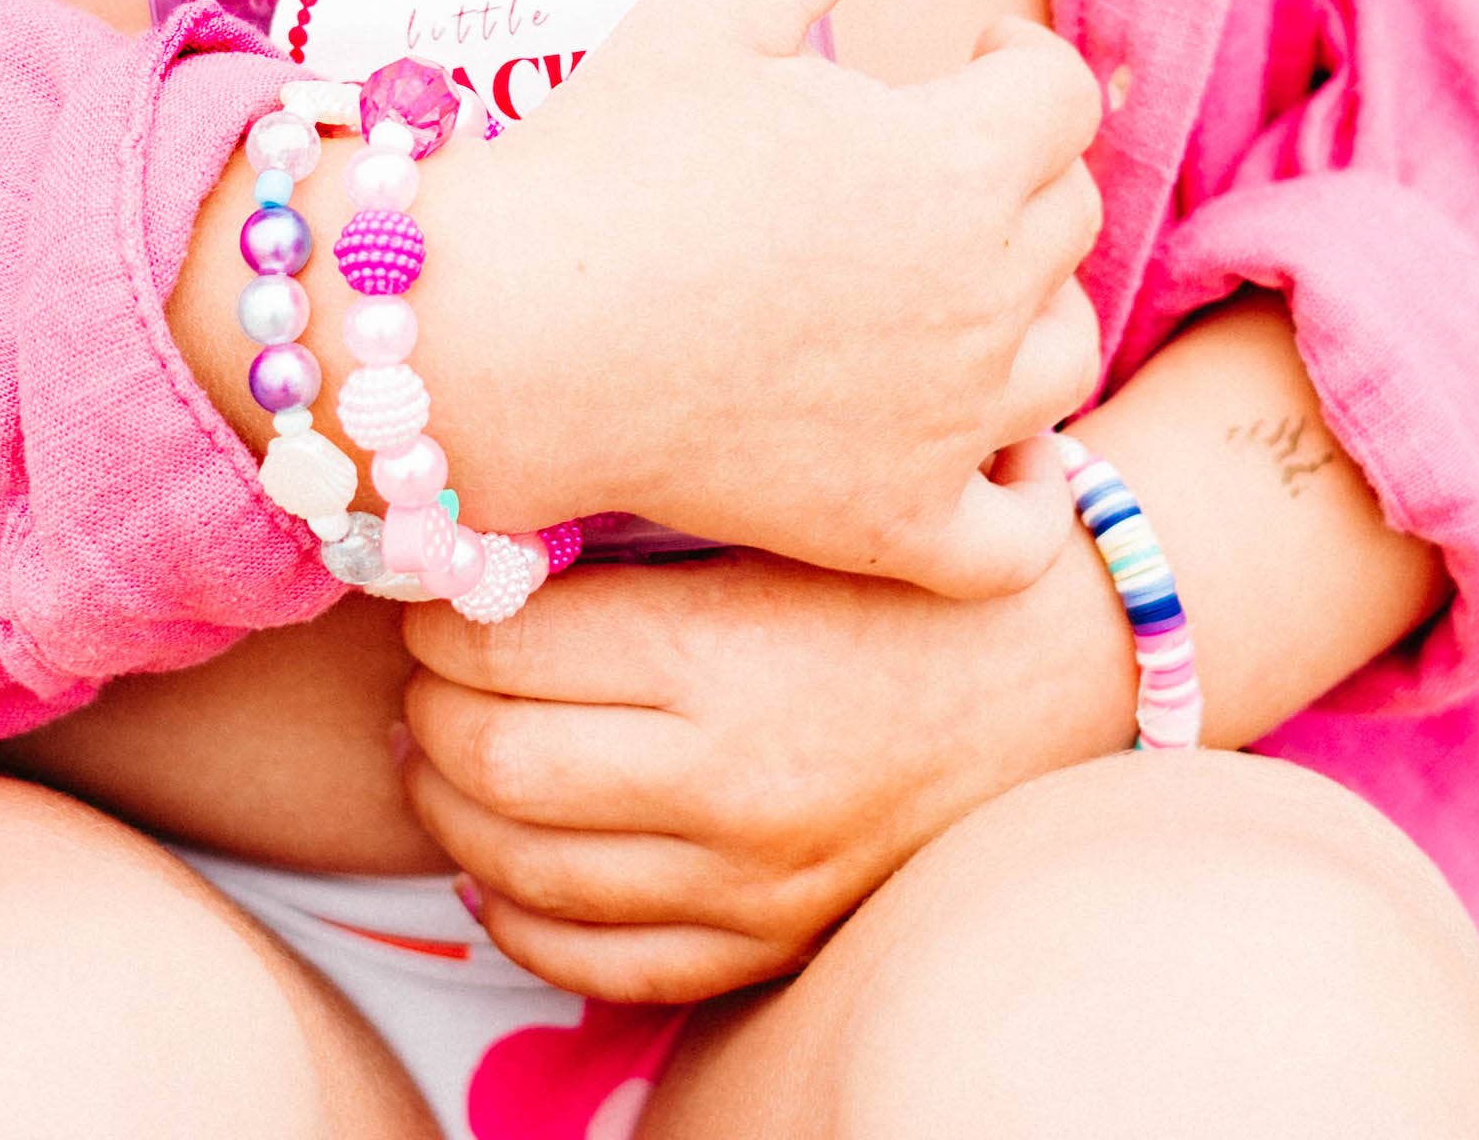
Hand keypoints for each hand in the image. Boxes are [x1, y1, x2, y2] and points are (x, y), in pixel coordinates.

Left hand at [391, 449, 1130, 1001]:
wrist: (1058, 663)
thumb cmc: (904, 562)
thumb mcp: (776, 515)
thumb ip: (637, 538)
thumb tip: (479, 545)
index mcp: (723, 654)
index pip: (505, 650)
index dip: (439, 615)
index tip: (431, 585)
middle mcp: (730, 783)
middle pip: (495, 766)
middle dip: (427, 712)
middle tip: (420, 668)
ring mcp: (750, 880)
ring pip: (526, 872)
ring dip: (450, 812)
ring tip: (435, 754)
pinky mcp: (771, 940)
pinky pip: (601, 964)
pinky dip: (520, 917)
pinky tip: (495, 864)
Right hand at [412, 0, 1105, 595]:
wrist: (508, 331)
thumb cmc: (613, 154)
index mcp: (953, 160)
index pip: (1059, 92)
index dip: (1013, 62)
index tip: (958, 60)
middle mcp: (981, 297)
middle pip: (1062, 213)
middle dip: (1007, 169)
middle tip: (911, 157)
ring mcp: (948, 425)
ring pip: (1062, 355)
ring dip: (1024, 309)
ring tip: (937, 280)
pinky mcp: (896, 528)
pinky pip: (1018, 532)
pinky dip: (1020, 494)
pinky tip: (981, 449)